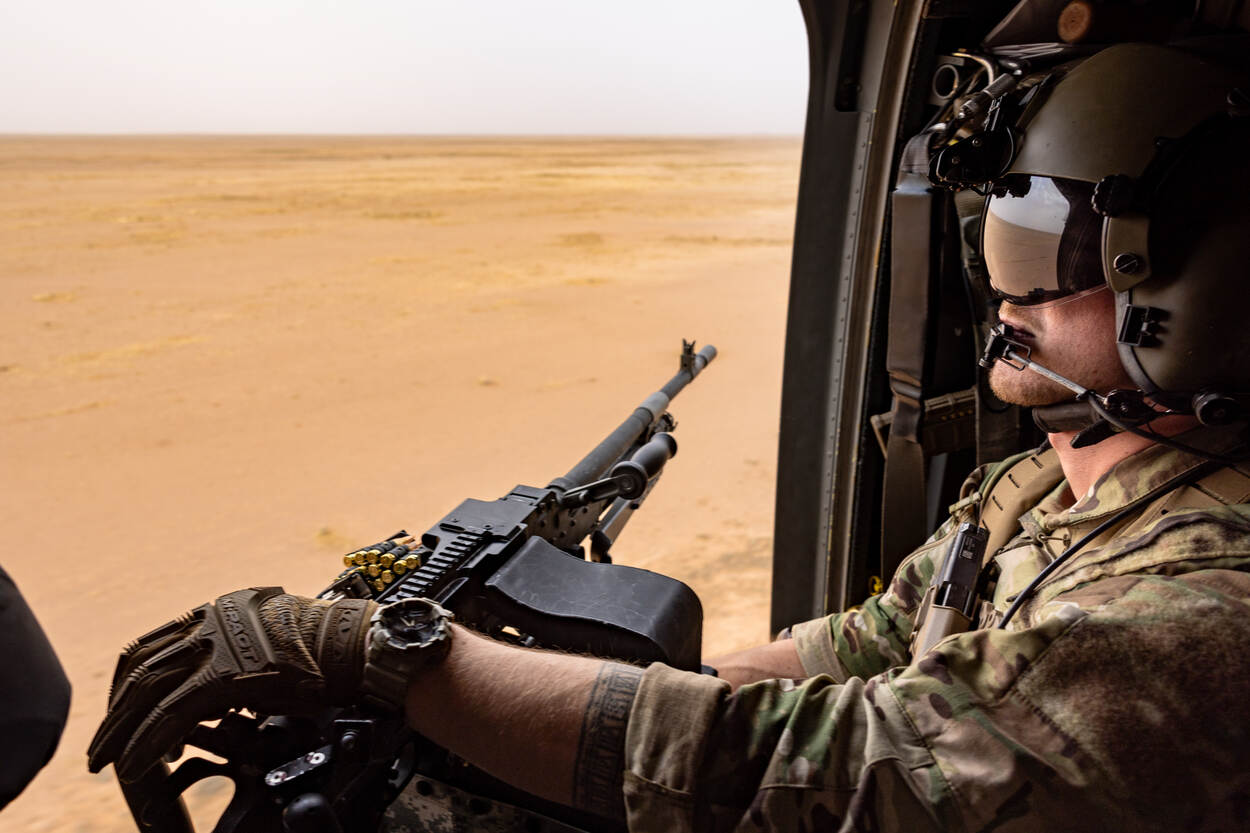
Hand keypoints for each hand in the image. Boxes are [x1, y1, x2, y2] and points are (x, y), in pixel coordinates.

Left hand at [87, 586, 375, 780]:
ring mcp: (217, 645)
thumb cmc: (328, 651)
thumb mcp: (272, 644)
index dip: (129, 682)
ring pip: (147, 690)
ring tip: (109, 761)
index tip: (121, 712)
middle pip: (142, 666)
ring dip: (122, 730)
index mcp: (219, 610)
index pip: (154, 644)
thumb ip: (238, 658)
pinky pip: (172, 713)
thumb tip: (216, 693)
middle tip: (101, 745)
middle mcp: (211, 620)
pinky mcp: (226, 674)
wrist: (358, 646)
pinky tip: (140, 763)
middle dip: (116, 710)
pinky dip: (149, 742)